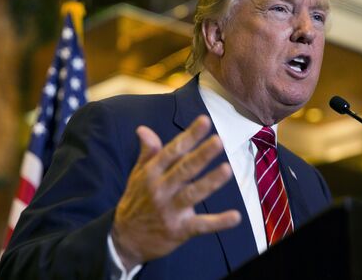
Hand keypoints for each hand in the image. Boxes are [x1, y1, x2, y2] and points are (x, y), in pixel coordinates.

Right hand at [111, 115, 240, 270]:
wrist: (126, 240)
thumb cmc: (136, 201)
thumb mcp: (138, 175)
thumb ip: (147, 152)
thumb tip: (143, 128)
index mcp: (151, 174)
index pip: (172, 151)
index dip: (189, 136)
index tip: (204, 121)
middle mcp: (160, 190)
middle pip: (183, 170)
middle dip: (201, 155)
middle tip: (218, 141)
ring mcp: (170, 211)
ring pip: (192, 194)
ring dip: (210, 182)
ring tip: (227, 169)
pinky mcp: (179, 230)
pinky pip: (201, 225)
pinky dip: (218, 222)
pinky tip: (235, 217)